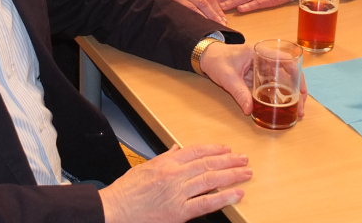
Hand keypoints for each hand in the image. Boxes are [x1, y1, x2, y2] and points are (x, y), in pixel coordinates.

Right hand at [99, 144, 250, 222]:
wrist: (115, 210)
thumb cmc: (127, 191)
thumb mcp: (145, 168)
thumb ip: (164, 158)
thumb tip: (176, 150)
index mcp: (166, 162)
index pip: (196, 151)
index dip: (214, 149)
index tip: (227, 149)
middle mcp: (174, 174)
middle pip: (208, 163)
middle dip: (229, 161)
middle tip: (244, 159)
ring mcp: (178, 193)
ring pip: (211, 180)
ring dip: (232, 176)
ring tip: (246, 173)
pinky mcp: (179, 212)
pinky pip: (206, 203)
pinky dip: (224, 198)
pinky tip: (236, 194)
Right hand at [159, 0, 225, 22]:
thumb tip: (213, 11)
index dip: (217, 9)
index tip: (223, 19)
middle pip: (203, 3)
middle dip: (213, 15)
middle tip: (220, 25)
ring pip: (194, 8)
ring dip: (204, 18)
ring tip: (212, 27)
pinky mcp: (170, 1)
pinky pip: (184, 11)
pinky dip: (193, 18)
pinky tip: (198, 25)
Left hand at [200, 42, 306, 117]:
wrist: (207, 58)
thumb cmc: (217, 60)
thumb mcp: (227, 77)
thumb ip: (238, 92)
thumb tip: (249, 110)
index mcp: (260, 53)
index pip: (285, 60)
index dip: (297, 75)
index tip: (302, 91)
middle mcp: (265, 60)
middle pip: (288, 74)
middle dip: (298, 91)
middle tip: (302, 108)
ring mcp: (263, 69)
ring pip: (283, 82)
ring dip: (291, 96)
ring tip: (297, 112)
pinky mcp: (259, 78)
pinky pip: (273, 87)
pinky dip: (280, 97)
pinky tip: (284, 109)